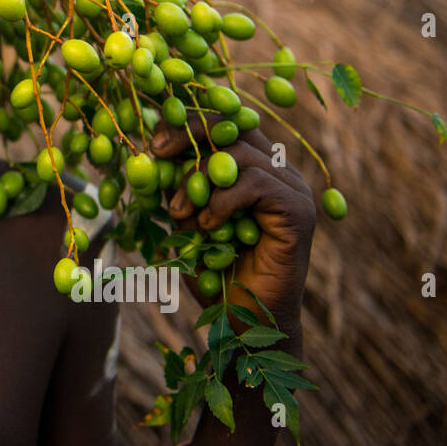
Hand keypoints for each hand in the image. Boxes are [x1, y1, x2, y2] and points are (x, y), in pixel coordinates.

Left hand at [151, 113, 315, 331]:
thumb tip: (147, 152)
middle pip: (234, 127)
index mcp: (253, 166)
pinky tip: (207, 226)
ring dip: (198, 180)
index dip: (187, 123)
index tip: (152, 141)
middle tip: (155, 153)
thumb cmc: (212, 272)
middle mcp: (278, 171)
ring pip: (241, 154)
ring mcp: (293, 188)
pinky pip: (256, 183)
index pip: (223, 124)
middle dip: (188, 136)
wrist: (242, 322)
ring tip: (179, 213)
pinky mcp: (299, 211)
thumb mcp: (184, 219)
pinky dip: (222, 201)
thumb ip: (176, 186)